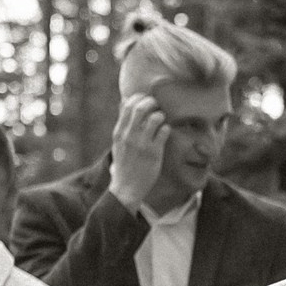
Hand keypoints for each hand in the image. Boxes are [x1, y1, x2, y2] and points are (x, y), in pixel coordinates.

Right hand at [107, 96, 170, 210]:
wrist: (126, 188)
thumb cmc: (125, 163)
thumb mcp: (118, 142)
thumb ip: (122, 122)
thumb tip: (124, 101)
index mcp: (119, 132)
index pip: (128, 105)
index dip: (139, 98)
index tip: (146, 101)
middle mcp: (129, 135)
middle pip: (141, 107)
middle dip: (152, 102)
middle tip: (157, 107)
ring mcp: (142, 144)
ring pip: (155, 117)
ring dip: (162, 115)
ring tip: (162, 121)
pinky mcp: (154, 153)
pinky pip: (164, 132)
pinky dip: (167, 128)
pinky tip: (165, 133)